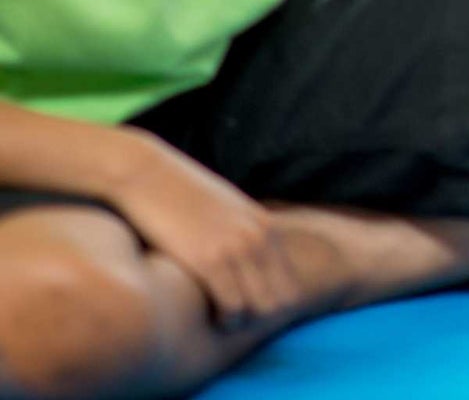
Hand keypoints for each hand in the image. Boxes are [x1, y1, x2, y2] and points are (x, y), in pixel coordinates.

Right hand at [113, 133, 301, 327]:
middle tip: (229, 319)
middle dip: (258, 318)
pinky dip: (223, 320)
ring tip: (215, 319)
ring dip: (239, 322)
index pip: (290, 284)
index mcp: (265, 226)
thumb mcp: (225, 211)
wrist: (148, 175)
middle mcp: (258, 236)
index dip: (268, 305)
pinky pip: (233, 308)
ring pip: (260, 309)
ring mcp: (237, 247)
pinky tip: (205, 315)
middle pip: (281, 301)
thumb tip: (245, 263)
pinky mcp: (209, 259)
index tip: (242, 310)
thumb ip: (242, 233)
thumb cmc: (180, 197)